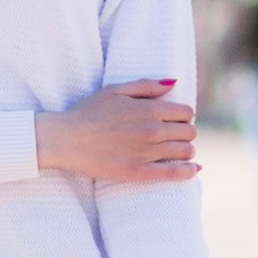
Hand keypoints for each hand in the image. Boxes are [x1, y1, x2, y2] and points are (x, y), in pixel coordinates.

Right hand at [35, 79, 197, 183]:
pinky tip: (193, 171)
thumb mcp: (115, 90)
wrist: (64, 139)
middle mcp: (151, 130)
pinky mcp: (138, 172)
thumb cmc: (87, 112)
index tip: (174, 120)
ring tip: (175, 151)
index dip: (183, 116)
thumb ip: (146, 86)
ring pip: (186, 152)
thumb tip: (173, 84)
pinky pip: (173, 174)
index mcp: (148, 109)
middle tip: (173, 136)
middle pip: (190, 132)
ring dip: (186, 151)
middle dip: (185, 133)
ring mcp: (146, 153)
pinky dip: (188, 172)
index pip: (186, 112)